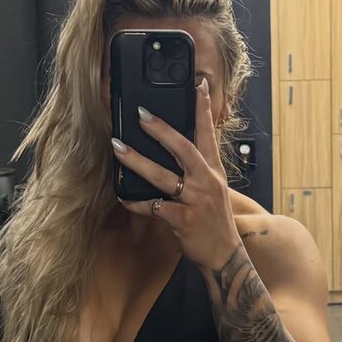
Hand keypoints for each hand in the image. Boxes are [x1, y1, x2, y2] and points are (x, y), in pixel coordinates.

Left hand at [111, 77, 241, 269]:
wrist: (224, 255)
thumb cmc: (215, 221)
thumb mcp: (213, 189)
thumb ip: (198, 170)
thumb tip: (176, 149)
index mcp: (213, 171)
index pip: (208, 134)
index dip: (204, 109)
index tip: (198, 86)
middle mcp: (206, 182)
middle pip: (183, 148)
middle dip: (161, 130)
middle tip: (141, 114)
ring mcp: (194, 201)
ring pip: (162, 176)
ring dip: (137, 161)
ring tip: (117, 148)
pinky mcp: (182, 219)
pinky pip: (152, 207)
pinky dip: (135, 202)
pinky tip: (121, 196)